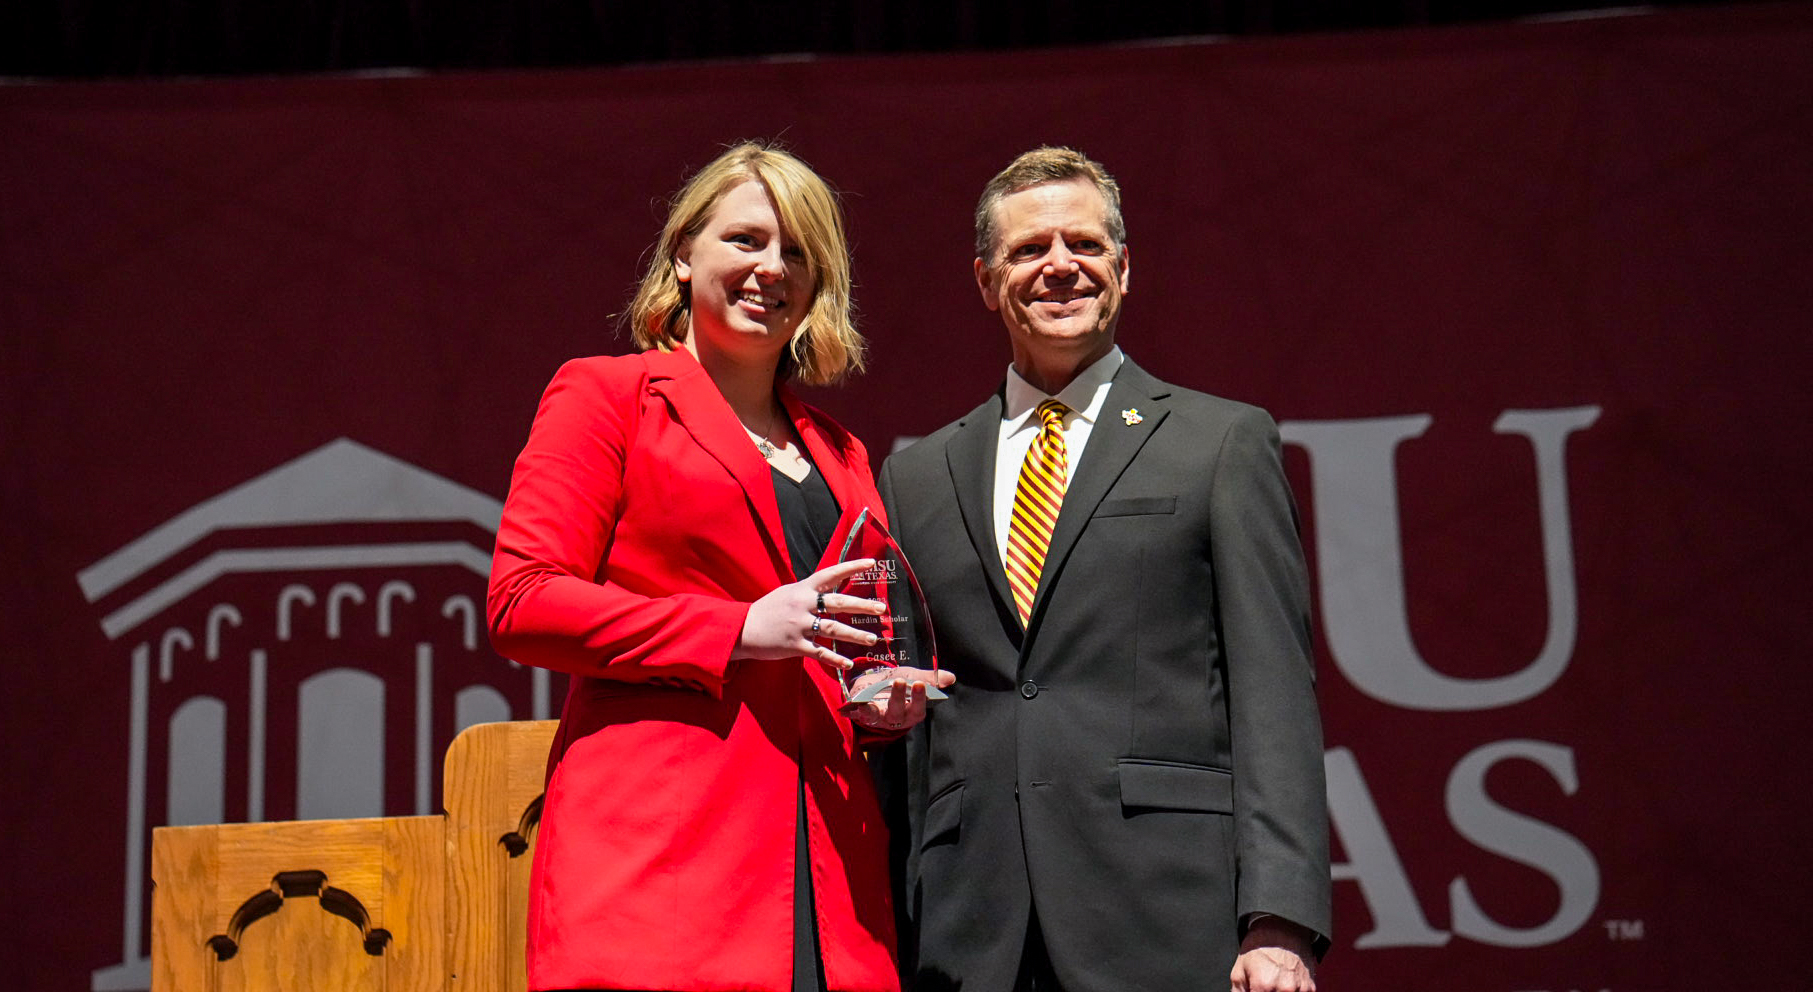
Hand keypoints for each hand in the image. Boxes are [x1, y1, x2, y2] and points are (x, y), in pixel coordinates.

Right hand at [735, 558, 885, 670]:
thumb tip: (831, 585)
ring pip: (833, 629)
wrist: (742, 629)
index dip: (851, 568)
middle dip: (861, 605)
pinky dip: (834, 660)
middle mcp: (802, 605)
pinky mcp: (794, 645)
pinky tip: (848, 664)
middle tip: (881, 609)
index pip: (830, 574)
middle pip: (837, 603)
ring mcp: (799, 626)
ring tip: (872, 639)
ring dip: (854, 635)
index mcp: (802, 589)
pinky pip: (819, 653)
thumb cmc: (767, 610)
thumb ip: (809, 591)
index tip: (871, 564)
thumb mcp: (788, 593)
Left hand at [844, 666, 955, 732]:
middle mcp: (897, 718)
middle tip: (900, 681)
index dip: (919, 698)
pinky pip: (862, 714)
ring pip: (881, 713)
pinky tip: (858, 703)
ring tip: (872, 693)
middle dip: (899, 697)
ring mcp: (880, 718)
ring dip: (880, 703)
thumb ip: (930, 678)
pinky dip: (860, 709)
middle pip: (899, 712)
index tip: (920, 683)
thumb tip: (951, 678)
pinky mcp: (864, 715)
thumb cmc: (895, 685)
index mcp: (912, 711)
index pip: (918, 708)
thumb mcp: (912, 678)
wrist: (872, 687)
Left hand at [1230, 917, 1316, 991]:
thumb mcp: (1239, 970)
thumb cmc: (1260, 947)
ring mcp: (1300, 990)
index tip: (1254, 990)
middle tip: (1263, 988)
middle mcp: (1284, 990)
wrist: (1281, 928)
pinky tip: (1284, 984)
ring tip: (1274, 984)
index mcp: (1263, 986)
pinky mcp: (1310, 988)